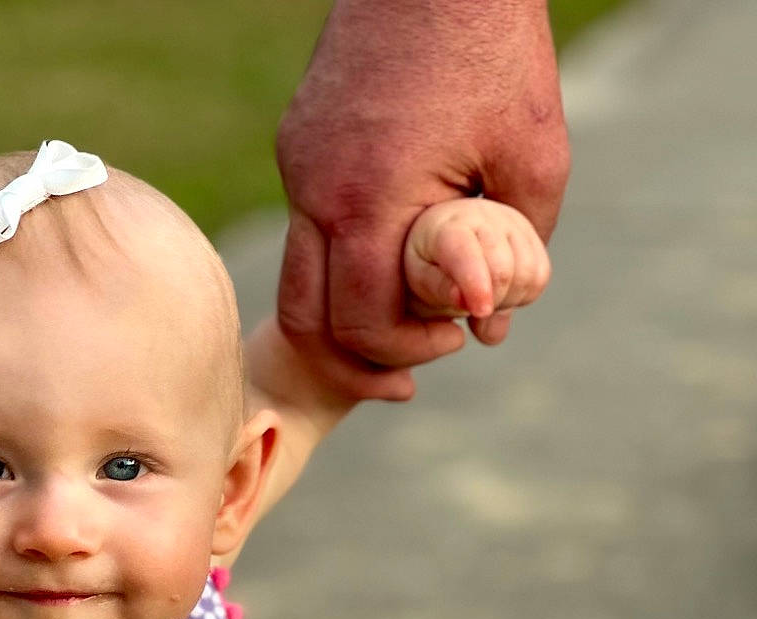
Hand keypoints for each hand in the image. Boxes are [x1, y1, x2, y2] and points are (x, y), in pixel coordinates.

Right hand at [275, 0, 568, 398]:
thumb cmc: (496, 49)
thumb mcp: (536, 155)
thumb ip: (517, 253)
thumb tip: (490, 328)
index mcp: (367, 202)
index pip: (359, 323)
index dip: (405, 351)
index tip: (455, 337)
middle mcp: (314, 191)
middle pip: (306, 319)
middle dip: (362, 353)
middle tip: (421, 351)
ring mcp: (297, 165)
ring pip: (300, 277)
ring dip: (347, 309)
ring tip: (404, 311)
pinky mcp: (298, 142)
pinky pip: (310, 223)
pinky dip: (348, 251)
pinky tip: (398, 236)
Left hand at [403, 197, 550, 333]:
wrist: (447, 233)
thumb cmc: (428, 258)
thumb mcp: (420, 277)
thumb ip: (439, 291)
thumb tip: (467, 305)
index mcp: (450, 226)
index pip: (466, 253)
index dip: (476, 285)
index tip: (481, 311)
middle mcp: (486, 216)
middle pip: (504, 272)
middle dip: (490, 302)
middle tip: (471, 311)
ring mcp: (514, 221)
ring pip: (529, 275)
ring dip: (508, 300)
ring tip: (484, 298)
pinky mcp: (533, 234)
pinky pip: (541, 275)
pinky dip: (524, 294)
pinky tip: (502, 292)